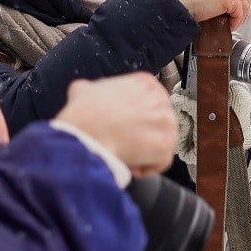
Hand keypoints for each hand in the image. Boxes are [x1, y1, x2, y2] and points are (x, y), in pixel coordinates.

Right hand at [55, 73, 175, 176]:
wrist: (84, 136)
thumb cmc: (83, 115)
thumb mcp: (83, 90)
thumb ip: (93, 89)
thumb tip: (85, 92)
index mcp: (144, 83)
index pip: (146, 103)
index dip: (131, 119)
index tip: (119, 128)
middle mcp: (161, 99)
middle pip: (155, 123)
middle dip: (138, 136)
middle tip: (121, 142)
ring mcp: (167, 123)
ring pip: (159, 142)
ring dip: (142, 152)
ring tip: (122, 154)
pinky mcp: (166, 146)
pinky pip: (160, 162)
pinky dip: (144, 167)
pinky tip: (128, 164)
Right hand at [168, 0, 250, 28]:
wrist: (172, 3)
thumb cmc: (180, 1)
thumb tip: (222, 7)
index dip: (236, 3)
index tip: (230, 16)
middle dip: (241, 11)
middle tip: (232, 23)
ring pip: (245, 4)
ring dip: (239, 17)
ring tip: (229, 26)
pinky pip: (240, 13)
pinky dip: (235, 22)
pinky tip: (226, 26)